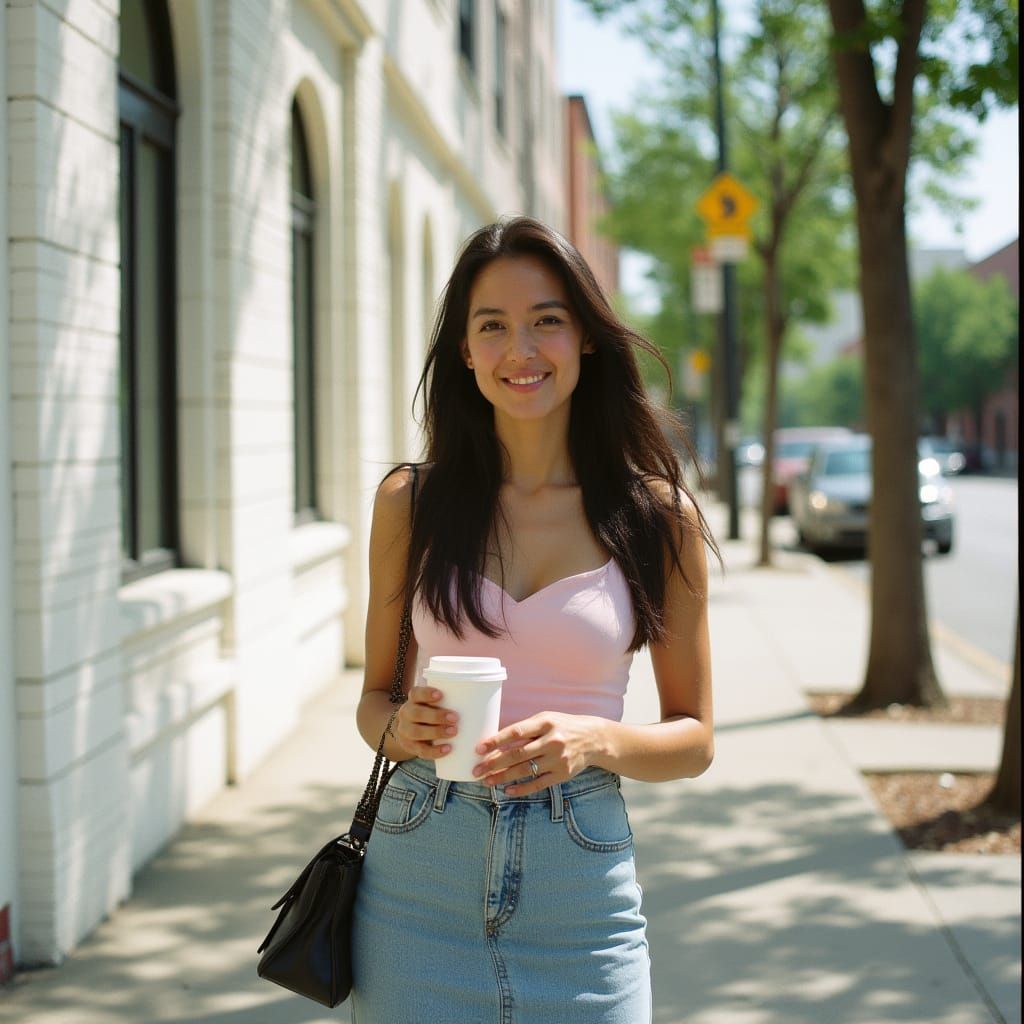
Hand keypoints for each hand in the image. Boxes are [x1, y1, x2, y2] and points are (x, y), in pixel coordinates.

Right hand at [391, 686, 458, 760]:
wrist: (410, 732)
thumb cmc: (430, 713)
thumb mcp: (433, 703)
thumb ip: (448, 699)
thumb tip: (478, 695)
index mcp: (413, 700)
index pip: (415, 693)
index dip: (426, 693)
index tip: (441, 695)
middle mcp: (406, 714)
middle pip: (416, 713)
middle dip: (436, 716)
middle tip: (455, 718)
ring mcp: (405, 731)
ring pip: (416, 732)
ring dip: (436, 732)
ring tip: (454, 732)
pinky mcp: (410, 747)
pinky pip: (420, 750)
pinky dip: (434, 751)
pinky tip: (447, 749)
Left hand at [472, 713, 605, 795]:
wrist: (594, 739)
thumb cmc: (563, 726)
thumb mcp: (546, 719)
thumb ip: (525, 729)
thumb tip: (497, 743)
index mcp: (546, 723)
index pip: (516, 731)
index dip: (496, 741)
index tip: (479, 748)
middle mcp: (552, 741)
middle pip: (517, 754)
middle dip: (493, 763)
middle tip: (476, 770)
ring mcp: (558, 759)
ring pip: (525, 770)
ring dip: (503, 777)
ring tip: (487, 781)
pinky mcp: (562, 774)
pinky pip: (538, 784)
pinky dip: (522, 789)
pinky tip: (508, 790)